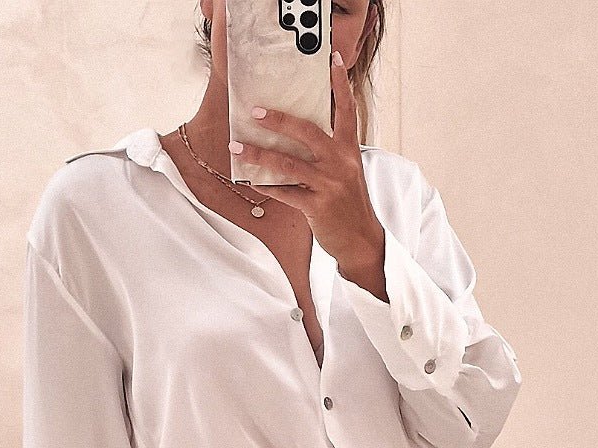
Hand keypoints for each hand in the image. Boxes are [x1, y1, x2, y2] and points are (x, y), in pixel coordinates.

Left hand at [229, 49, 384, 267]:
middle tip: (254, 111)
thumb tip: (297, 136)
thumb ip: (328, 152)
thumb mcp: (346, 171)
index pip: (346, 110)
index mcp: (349, 149)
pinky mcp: (317, 206)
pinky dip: (266, 187)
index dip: (340, 83)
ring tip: (236, 147)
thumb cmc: (348, 203)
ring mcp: (328, 184)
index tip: (333, 58)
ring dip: (258, 155)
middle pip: (306, 132)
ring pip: (287, 164)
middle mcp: (340, 162)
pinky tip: (250, 181)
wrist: (361, 239)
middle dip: (278, 120)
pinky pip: (285, 193)